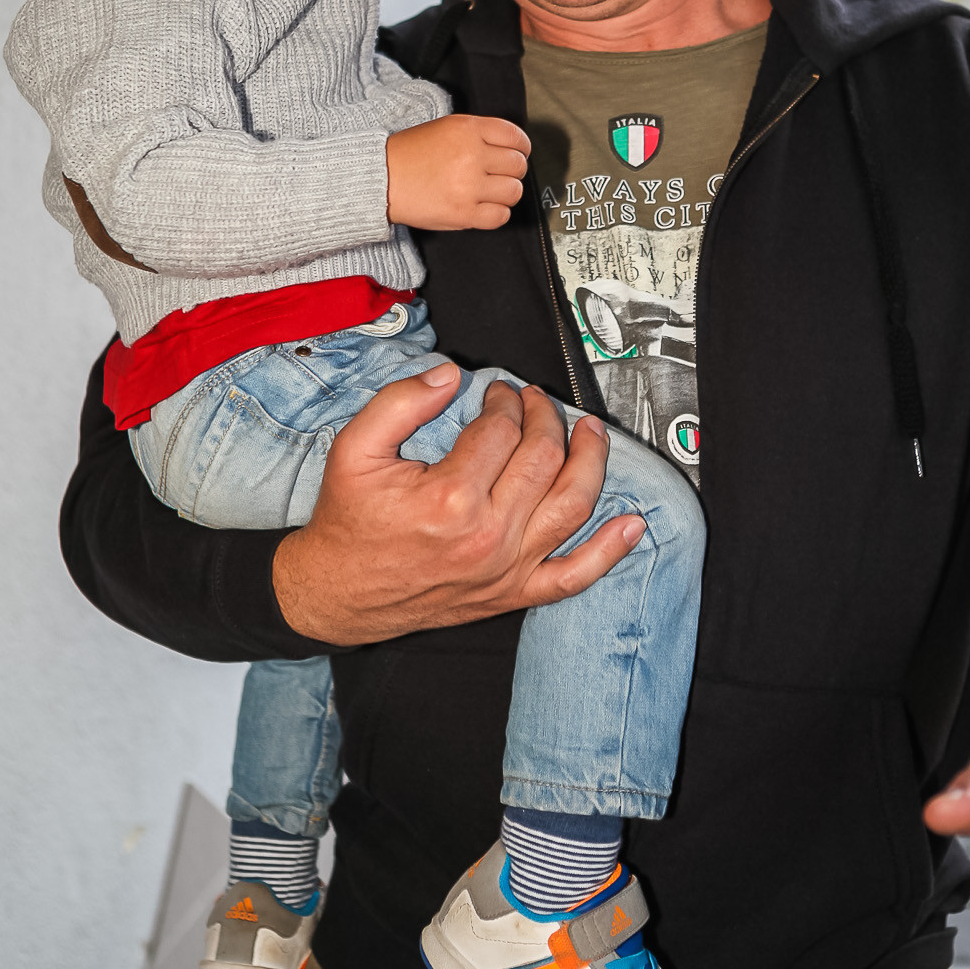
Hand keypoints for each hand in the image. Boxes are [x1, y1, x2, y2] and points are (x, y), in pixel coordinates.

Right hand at [272, 365, 641, 643]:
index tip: (496, 391)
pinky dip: (610, 551)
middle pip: (543, 459)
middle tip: (535, 401)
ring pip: (572, 506)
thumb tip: (451, 374)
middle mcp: (487, 536)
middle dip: (545, 419)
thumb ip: (401, 402)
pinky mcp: (513, 594)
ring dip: (591, 462)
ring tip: (592, 432)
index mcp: (450, 498)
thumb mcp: (353, 449)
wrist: (336, 592)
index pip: (501, 431)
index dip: (503, 400)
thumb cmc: (348, 522)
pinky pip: (575, 577)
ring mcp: (506, 570)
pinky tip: (633, 525)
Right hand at [386, 115, 529, 230]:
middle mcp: (471, 155)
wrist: (379, 179)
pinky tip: (483, 207)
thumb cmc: (410, 155)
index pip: (516, 137)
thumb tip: (511, 148)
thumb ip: (479, 134)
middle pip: (518, 165)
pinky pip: (501, 216)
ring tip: (488, 192)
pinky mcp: (464, 213)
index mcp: (468, 129)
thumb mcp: (446, 128)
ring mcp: (468, 186)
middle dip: (511, 171)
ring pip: (514, 191)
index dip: (521, 148)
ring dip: (505, 193)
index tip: (517, 154)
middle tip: (497, 175)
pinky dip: (496, 214)